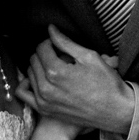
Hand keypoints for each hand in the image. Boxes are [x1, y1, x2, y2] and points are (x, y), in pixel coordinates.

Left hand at [15, 25, 133, 133]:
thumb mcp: (89, 57)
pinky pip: (23, 93)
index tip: (59, 45)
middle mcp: (45, 88)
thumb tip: (50, 29)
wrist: (115, 110)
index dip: (50, 42)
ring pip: (29, 74)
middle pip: (34, 60)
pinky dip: (28, 83)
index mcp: (56, 72)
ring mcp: (43, 101)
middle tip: (59, 56)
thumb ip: (65, 42)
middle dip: (45, 54)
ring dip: (39, 68)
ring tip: (55, 68)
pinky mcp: (43, 110)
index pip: (41, 48)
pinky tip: (40, 79)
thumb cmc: (106, 83)